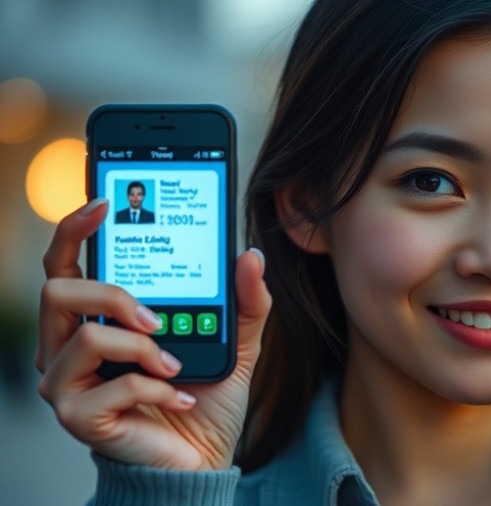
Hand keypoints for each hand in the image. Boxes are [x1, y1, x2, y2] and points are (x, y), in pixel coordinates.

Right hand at [36, 198, 271, 469]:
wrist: (203, 456)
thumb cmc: (205, 396)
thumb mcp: (237, 343)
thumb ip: (245, 301)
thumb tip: (251, 256)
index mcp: (94, 318)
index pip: (65, 264)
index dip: (74, 228)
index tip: (104, 203)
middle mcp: (67, 345)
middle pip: (59, 290)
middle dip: (115, 295)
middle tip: (157, 318)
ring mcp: (66, 382)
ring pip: (86, 337)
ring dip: (143, 349)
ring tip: (175, 365)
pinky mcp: (78, 416)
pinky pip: (114, 386)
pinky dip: (157, 388)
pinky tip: (179, 396)